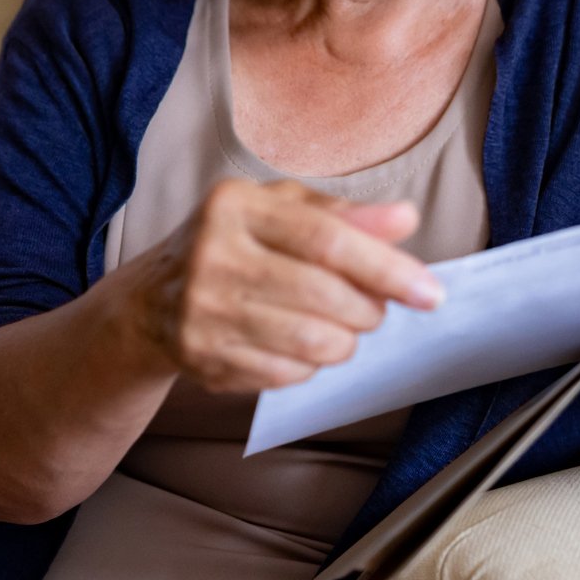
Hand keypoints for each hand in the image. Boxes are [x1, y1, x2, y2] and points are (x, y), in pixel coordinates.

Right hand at [125, 177, 444, 393]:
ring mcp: (202, 310)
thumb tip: (405, 219)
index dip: (387, 268)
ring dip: (344, 342)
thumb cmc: (233, 245)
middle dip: (368, 311)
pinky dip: (309, 366)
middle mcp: (212, 254)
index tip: (429, 292)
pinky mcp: (202, 356)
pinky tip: (299, 347)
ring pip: (310, 342)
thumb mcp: (279, 212)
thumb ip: (344, 215)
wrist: (150, 302)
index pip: (328, 240)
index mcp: (234, 205)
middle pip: (324, 296)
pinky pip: (285, 375)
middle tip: (374, 310)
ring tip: (340, 328)